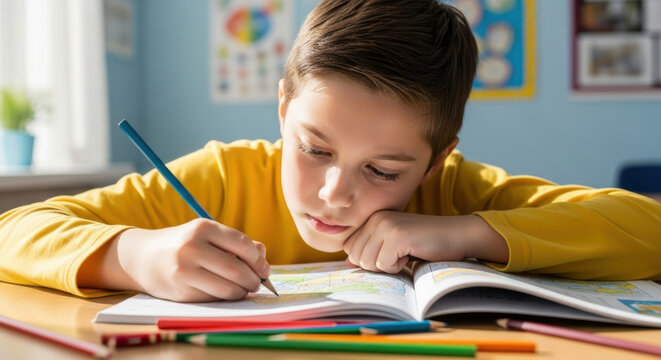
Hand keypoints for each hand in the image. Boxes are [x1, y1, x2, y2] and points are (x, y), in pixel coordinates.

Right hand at [81, 218, 271, 301]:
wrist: (142, 257)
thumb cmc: (184, 244)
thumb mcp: (207, 234)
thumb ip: (237, 242)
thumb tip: (263, 258)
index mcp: (202, 227)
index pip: (242, 245)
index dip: (258, 260)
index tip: (264, 268)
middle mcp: (192, 248)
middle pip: (237, 270)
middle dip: (254, 280)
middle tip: (258, 283)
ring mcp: (184, 271)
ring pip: (227, 289)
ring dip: (243, 292)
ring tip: (245, 289)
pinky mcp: (181, 291)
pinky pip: (213, 299)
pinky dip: (226, 298)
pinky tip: (226, 293)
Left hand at [343, 211, 507, 273]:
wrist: (457, 235)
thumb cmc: (426, 243)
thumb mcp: (394, 244)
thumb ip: (371, 249)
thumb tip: (348, 263)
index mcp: (373, 218)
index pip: (349, 248)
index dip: (368, 260)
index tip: (389, 254)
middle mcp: (376, 218)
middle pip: (356, 257)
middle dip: (376, 265)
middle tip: (398, 256)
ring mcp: (386, 225)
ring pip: (367, 262)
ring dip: (387, 267)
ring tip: (405, 254)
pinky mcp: (397, 235)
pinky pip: (383, 265)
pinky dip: (397, 267)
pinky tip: (411, 254)